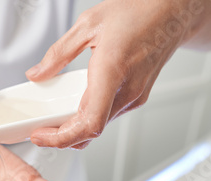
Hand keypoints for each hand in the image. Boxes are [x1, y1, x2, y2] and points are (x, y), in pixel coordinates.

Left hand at [26, 0, 210, 148]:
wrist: (173, 13)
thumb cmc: (138, 13)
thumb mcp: (88, 24)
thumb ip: (58, 54)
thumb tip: (38, 74)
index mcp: (112, 71)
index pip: (89, 123)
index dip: (62, 138)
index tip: (41, 135)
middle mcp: (127, 91)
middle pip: (91, 131)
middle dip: (62, 136)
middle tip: (40, 130)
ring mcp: (134, 97)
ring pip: (100, 125)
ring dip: (75, 128)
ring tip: (53, 120)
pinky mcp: (136, 97)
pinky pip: (108, 115)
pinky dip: (89, 117)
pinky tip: (76, 107)